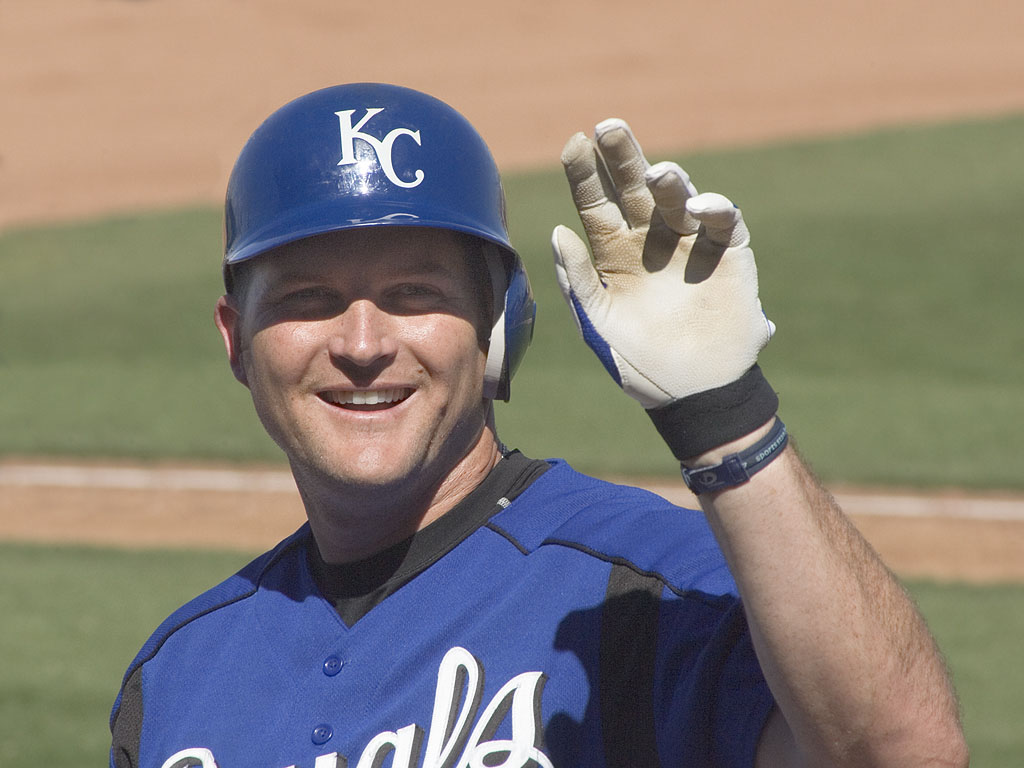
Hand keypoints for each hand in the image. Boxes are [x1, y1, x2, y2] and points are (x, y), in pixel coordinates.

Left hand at [552, 119, 774, 408]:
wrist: (695, 394)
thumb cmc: (640, 364)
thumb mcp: (598, 324)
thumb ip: (578, 281)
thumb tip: (558, 233)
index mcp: (614, 254)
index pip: (595, 205)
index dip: (584, 175)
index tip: (573, 144)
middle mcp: (650, 240)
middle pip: (632, 188)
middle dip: (622, 157)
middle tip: (609, 127)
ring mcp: (689, 243)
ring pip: (676, 196)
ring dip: (668, 180)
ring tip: (656, 173)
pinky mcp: (728, 253)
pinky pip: (722, 220)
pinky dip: (712, 207)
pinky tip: (698, 206)